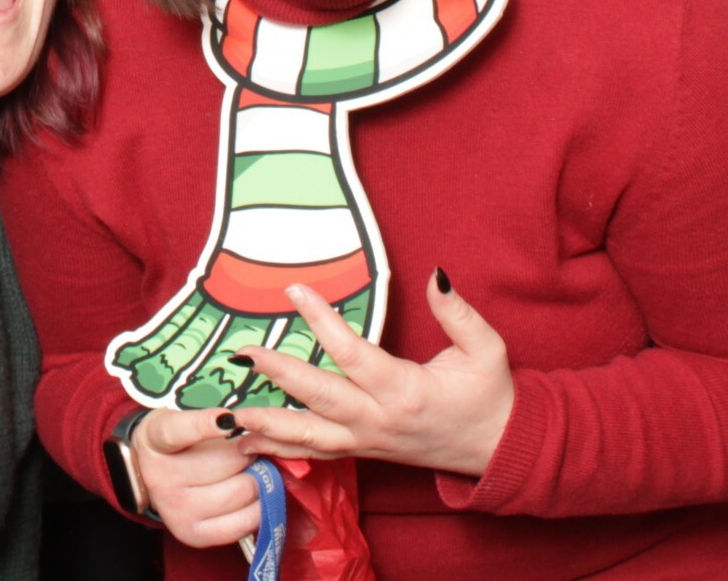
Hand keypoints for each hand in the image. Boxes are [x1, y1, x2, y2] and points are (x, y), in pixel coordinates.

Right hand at [128, 408, 260, 547]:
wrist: (153, 476)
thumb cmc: (180, 443)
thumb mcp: (184, 419)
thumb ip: (212, 420)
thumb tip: (247, 428)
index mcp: (155, 439)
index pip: (178, 431)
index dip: (204, 425)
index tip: (229, 419)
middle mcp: (160, 478)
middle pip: (224, 464)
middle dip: (249, 455)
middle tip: (251, 452)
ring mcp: (175, 510)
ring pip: (238, 493)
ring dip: (257, 481)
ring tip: (253, 473)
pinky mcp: (192, 534)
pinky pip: (239, 524)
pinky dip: (256, 509)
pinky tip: (254, 497)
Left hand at [226, 275, 513, 477]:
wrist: (498, 450)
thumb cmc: (490, 396)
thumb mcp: (486, 349)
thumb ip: (457, 312)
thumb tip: (435, 274)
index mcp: (406, 391)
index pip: (353, 354)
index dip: (322, 322)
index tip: (295, 291)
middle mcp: (379, 420)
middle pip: (319, 398)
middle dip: (278, 375)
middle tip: (243, 354)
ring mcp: (367, 440)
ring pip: (309, 436)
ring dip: (267, 424)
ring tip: (228, 412)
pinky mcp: (362, 450)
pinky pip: (315, 452)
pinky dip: (279, 448)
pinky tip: (247, 443)